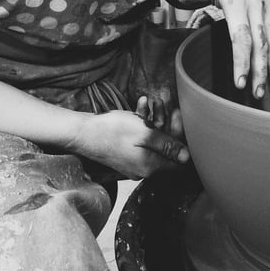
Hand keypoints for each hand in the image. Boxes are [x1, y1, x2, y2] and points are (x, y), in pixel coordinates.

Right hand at [71, 108, 188, 179]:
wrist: (82, 133)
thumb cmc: (112, 132)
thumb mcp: (145, 134)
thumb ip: (167, 145)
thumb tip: (187, 157)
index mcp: (150, 166)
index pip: (177, 160)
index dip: (182, 140)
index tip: (179, 119)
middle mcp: (143, 168)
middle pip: (164, 147)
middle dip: (167, 123)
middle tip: (165, 105)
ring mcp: (133, 162)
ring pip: (152, 140)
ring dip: (154, 120)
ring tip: (152, 102)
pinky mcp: (124, 154)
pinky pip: (139, 141)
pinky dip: (142, 124)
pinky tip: (140, 106)